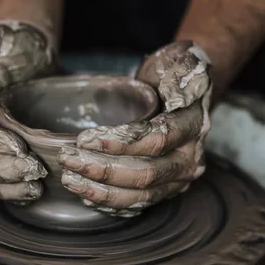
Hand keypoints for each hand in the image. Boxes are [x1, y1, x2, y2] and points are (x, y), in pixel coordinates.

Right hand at [0, 21, 56, 202]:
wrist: (36, 47)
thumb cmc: (10, 40)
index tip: (19, 147)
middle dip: (4, 170)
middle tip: (35, 170)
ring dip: (10, 186)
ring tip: (36, 187)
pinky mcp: (13, 150)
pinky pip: (6, 179)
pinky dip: (17, 191)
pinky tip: (36, 193)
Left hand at [57, 41, 212, 216]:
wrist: (181, 91)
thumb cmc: (173, 73)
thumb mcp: (181, 60)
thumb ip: (183, 69)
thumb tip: (180, 91)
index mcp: (194, 125)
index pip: (157, 139)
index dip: (121, 142)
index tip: (86, 138)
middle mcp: (191, 157)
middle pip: (147, 173)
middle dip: (104, 169)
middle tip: (70, 159)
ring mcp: (179, 177)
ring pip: (142, 193)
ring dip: (103, 190)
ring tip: (71, 180)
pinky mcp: (166, 188)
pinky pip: (140, 203)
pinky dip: (112, 203)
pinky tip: (87, 195)